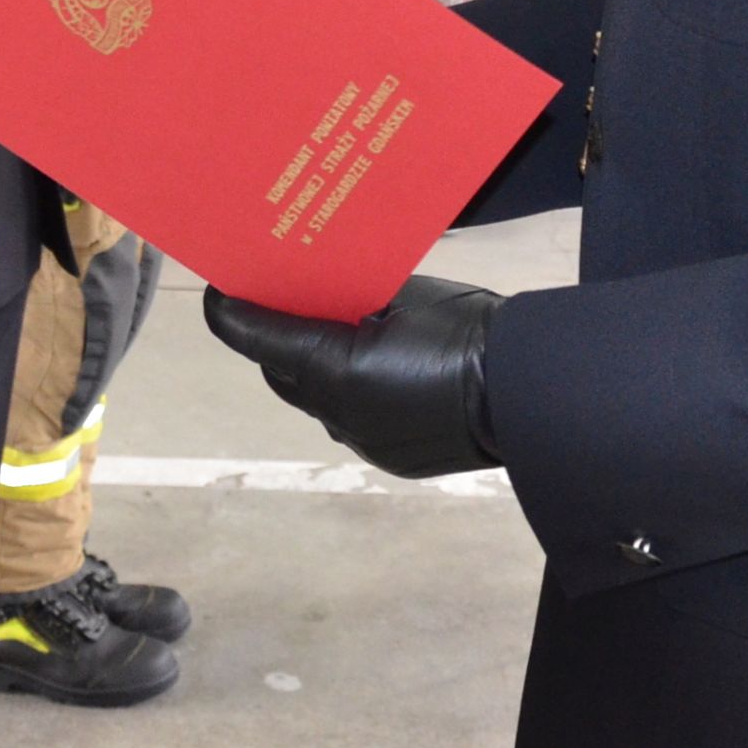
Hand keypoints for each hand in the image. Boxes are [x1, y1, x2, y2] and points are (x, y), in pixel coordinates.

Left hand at [206, 275, 501, 478]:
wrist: (529, 392)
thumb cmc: (467, 331)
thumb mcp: (407, 298)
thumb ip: (357, 298)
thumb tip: (327, 296)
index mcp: (337, 367)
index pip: (263, 339)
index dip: (235, 314)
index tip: (218, 292)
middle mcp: (339, 412)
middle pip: (282, 372)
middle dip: (272, 339)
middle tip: (275, 299)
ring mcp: (363, 439)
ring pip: (315, 399)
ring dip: (311, 368)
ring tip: (324, 328)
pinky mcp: (386, 455)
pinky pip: (349, 418)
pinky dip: (346, 392)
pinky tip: (366, 365)